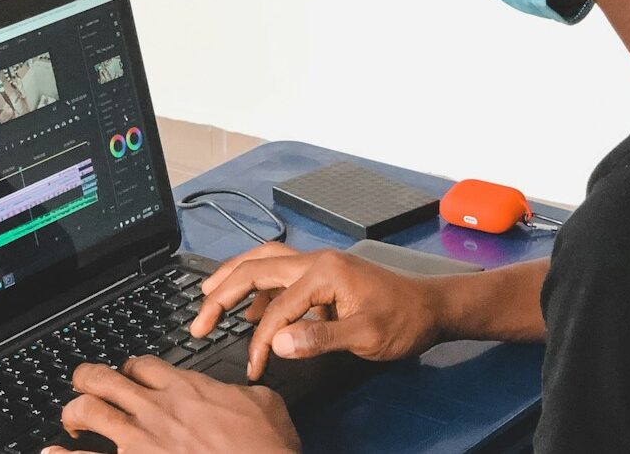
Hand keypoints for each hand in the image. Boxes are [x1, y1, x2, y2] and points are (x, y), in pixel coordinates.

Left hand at [44, 357, 298, 453]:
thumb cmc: (266, 449)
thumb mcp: (265, 403)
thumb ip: (240, 391)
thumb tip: (239, 388)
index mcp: (186, 389)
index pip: (142, 363)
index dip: (131, 367)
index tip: (130, 375)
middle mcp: (156, 410)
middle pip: (102, 378)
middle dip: (87, 379)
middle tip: (84, 386)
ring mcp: (139, 442)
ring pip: (86, 411)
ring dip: (72, 413)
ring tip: (70, 421)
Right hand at [190, 242, 443, 380]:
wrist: (432, 307)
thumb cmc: (404, 319)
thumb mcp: (365, 335)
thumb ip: (319, 339)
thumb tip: (276, 343)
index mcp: (324, 271)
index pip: (275, 308)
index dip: (259, 341)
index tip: (253, 368)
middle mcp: (316, 260)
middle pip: (255, 268)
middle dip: (222, 293)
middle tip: (198, 321)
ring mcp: (319, 265)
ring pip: (264, 263)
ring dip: (234, 279)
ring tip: (208, 297)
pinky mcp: (323, 275)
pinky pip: (279, 273)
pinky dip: (257, 286)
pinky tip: (250, 307)